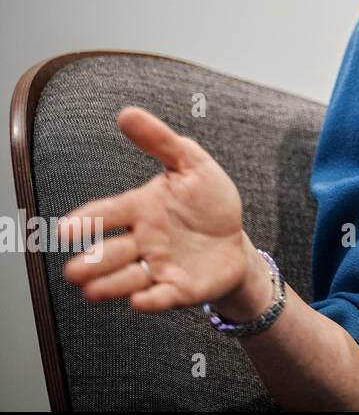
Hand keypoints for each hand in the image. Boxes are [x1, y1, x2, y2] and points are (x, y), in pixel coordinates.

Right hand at [59, 106, 252, 311]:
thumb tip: (128, 114)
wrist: (235, 239)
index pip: (106, 213)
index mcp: (141, 209)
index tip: (66, 231)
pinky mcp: (178, 289)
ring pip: (125, 279)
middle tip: (75, 270)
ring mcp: (158, 267)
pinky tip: (141, 300)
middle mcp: (142, 241)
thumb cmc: (208, 202)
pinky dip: (150, 300)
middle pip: (108, 253)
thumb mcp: (192, 164)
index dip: (85, 222)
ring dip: (109, 285)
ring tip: (92, 290)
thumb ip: (161, 141)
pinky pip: (160, 297)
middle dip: (91, 262)